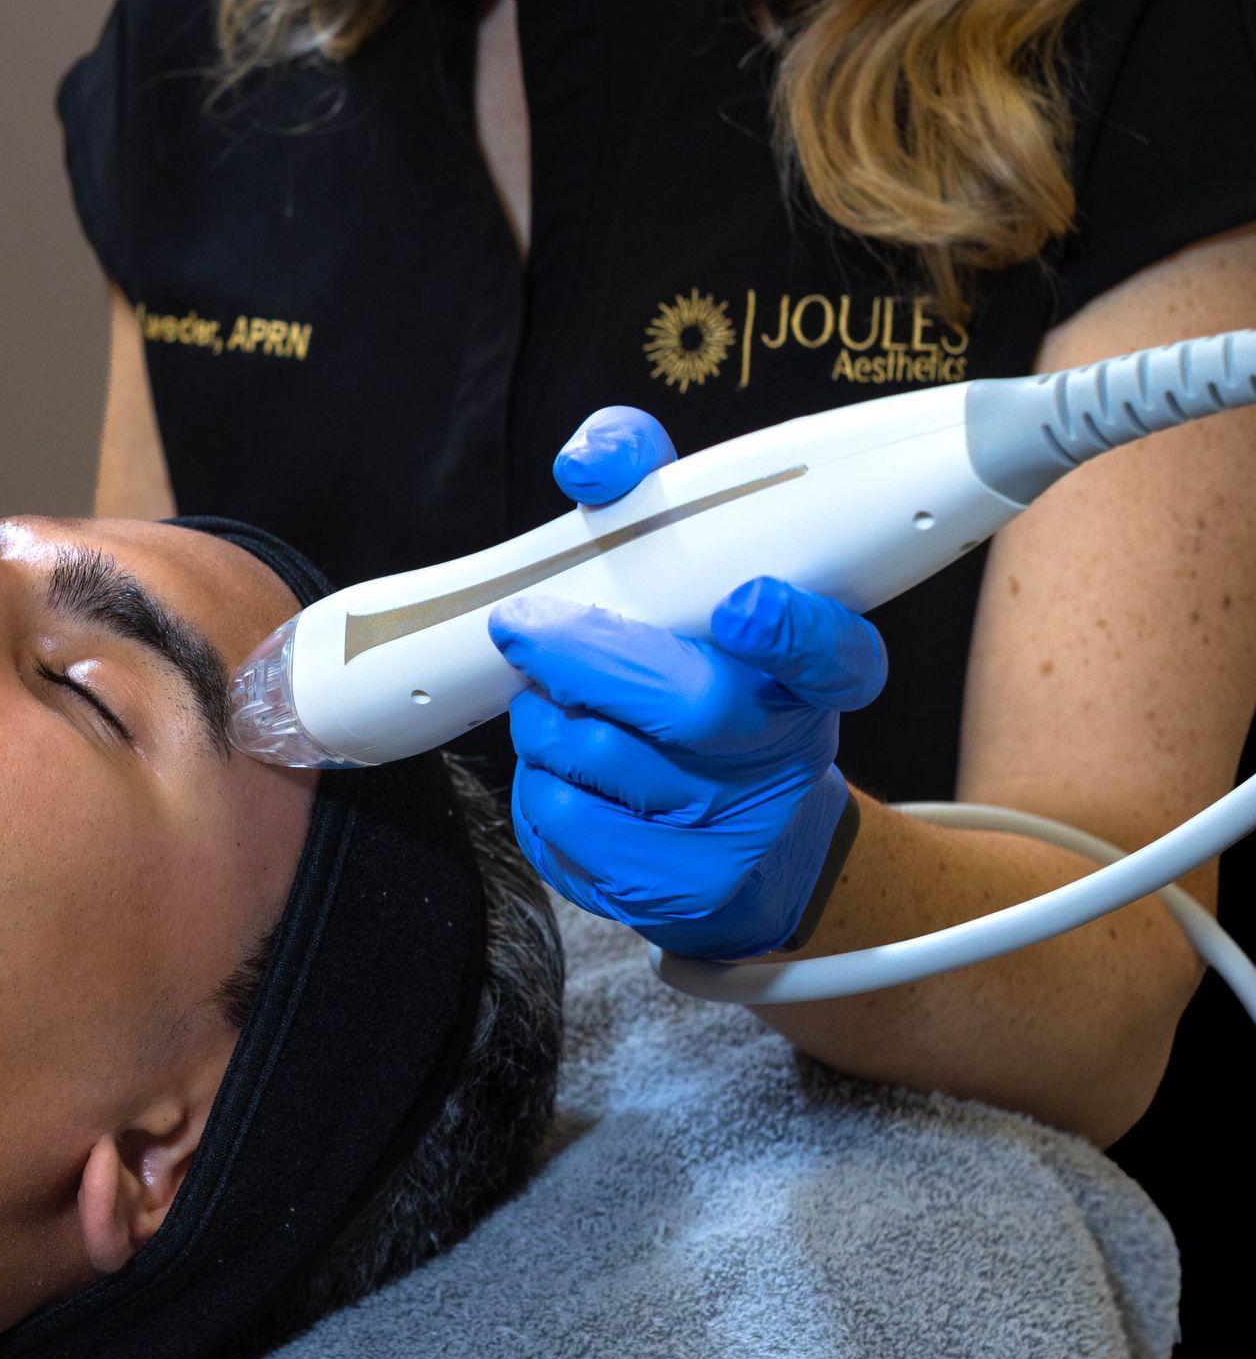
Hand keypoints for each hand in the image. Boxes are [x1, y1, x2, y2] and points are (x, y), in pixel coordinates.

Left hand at [488, 406, 886, 958]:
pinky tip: (559, 766)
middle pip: (690, 706)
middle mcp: (789, 759)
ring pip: (600, 760)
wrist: (745, 847)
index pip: (834, 656)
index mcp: (813, 682)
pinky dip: (537, 779)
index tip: (744, 604)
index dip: (794, 632)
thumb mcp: (699, 595)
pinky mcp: (670, 894)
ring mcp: (733, 837)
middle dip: (589, 656)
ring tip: (551, 701)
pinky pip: (562, 822)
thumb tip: (592, 464)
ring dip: (546, 718)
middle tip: (524, 625)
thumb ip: (652, 502)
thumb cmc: (705, 688)